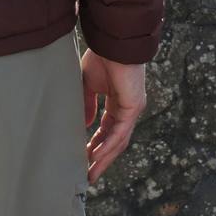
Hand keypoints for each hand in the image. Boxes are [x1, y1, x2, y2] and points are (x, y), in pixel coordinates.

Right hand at [80, 49, 146, 184]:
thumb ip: (87, 103)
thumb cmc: (101, 56)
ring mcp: (132, 109)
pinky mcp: (133, 107)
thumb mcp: (88, 83)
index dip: (95, 145)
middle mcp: (127, 109)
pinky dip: (108, 146)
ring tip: (90, 173)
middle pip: (114, 141)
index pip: (107, 131)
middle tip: (87, 175)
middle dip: (100, 158)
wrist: (111, 40)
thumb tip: (85, 125)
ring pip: (119, 142)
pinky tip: (96, 157)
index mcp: (117, 102)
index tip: (82, 157)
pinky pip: (120, 133)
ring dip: (104, 159)